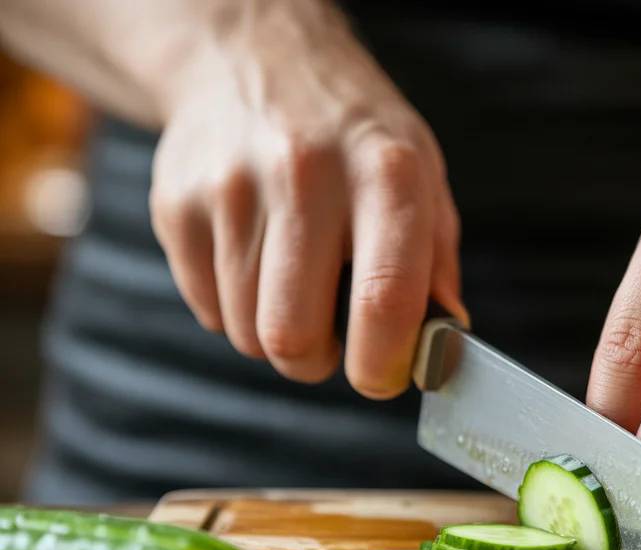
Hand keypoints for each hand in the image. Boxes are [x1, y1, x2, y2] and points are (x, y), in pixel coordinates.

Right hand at [148, 1, 465, 397]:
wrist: (254, 57)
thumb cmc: (353, 134)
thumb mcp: (422, 176)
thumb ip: (436, 264)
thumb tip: (441, 348)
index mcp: (386, 174)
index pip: (385, 299)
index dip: (383, 364)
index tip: (382, 377)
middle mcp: (305, 175)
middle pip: (293, 335)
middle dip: (316, 363)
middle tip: (333, 345)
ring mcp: (231, 187)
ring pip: (246, 332)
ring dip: (274, 334)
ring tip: (295, 284)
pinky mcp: (176, 203)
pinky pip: (207, 309)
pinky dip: (235, 308)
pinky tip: (255, 259)